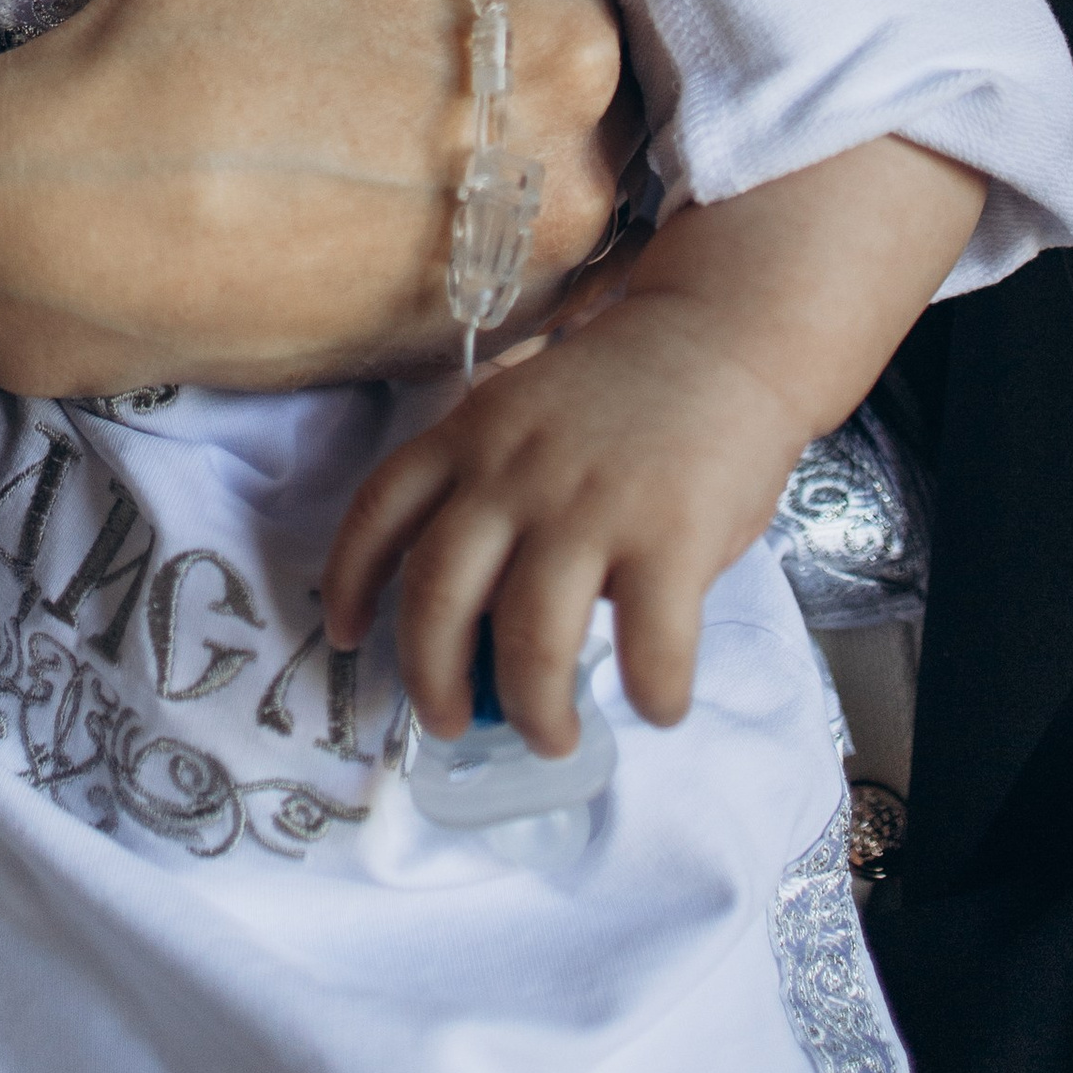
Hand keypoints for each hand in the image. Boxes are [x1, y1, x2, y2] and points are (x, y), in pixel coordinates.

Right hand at [0, 0, 631, 395]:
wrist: (61, 234)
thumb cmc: (186, 47)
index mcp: (566, 54)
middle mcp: (575, 183)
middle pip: (584, 88)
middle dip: (506, 59)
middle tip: (385, 45)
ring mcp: (519, 282)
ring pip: (547, 179)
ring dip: (489, 149)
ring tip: (368, 122)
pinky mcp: (459, 350)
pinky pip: (498, 264)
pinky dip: (449, 229)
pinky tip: (357, 196)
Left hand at [321, 290, 800, 746]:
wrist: (725, 335)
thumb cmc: (626, 393)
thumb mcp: (526, 415)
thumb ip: (492, 488)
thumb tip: (476, 617)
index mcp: (471, 435)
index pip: (380, 510)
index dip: (349, 581)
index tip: (348, 636)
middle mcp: (514, 473)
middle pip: (438, 595)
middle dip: (433, 680)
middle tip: (451, 724)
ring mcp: (591, 506)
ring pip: (528, 639)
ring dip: (534, 710)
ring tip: (552, 737)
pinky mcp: (670, 538)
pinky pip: (649, 646)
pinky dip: (651, 694)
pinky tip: (656, 704)